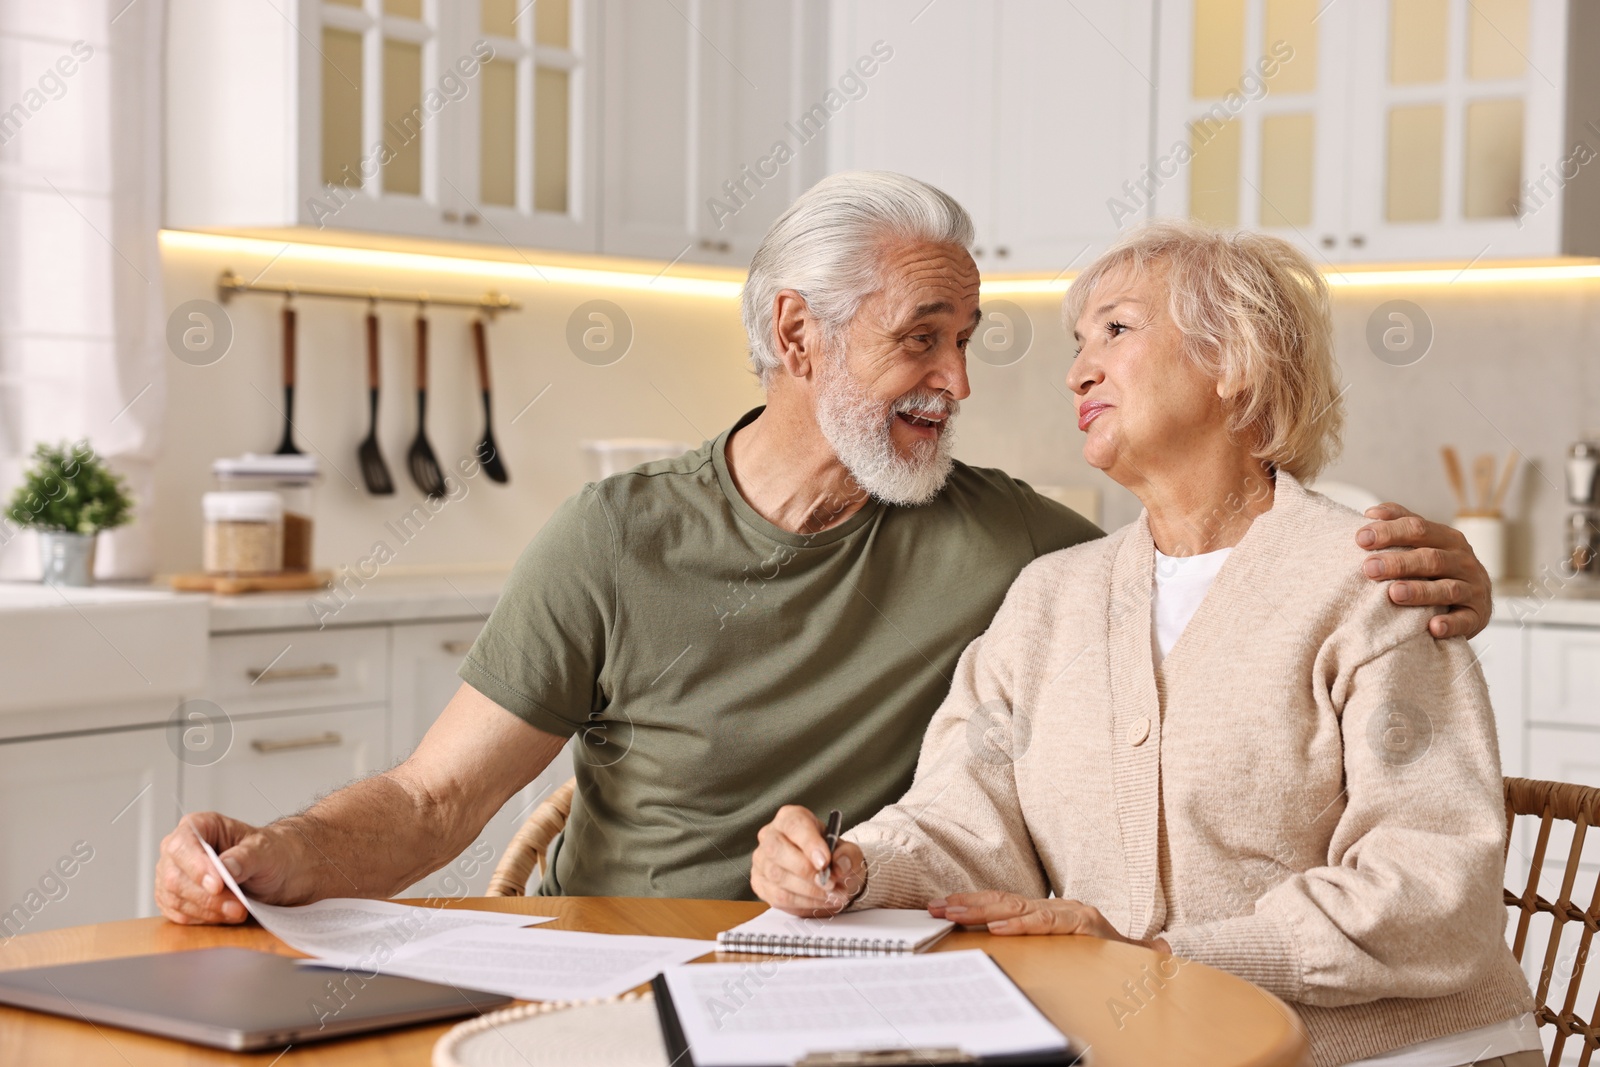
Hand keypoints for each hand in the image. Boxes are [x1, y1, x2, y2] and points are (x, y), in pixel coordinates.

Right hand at [155, 812, 298, 923]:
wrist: (276, 872)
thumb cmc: (269, 853)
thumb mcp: (266, 850)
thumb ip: (246, 856)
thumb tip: (226, 868)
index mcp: (200, 825)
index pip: (183, 845)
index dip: (196, 866)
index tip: (218, 885)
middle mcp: (180, 849)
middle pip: (175, 877)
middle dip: (208, 897)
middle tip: (238, 906)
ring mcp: (173, 874)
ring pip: (175, 899)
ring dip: (208, 910)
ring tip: (238, 911)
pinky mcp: (174, 898)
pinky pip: (177, 914)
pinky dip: (202, 919)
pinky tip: (224, 915)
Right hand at [750, 805, 866, 916]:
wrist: (827, 876)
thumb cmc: (833, 857)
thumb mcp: (848, 851)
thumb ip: (847, 855)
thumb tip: (839, 864)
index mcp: (790, 818)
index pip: (794, 825)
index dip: (809, 843)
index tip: (825, 861)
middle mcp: (770, 835)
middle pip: (776, 850)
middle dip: (805, 870)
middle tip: (829, 883)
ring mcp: (762, 860)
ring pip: (777, 876)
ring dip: (808, 890)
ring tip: (832, 894)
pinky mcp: (760, 883)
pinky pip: (778, 896)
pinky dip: (803, 902)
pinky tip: (820, 901)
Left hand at [929, 891, 1170, 953]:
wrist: (1152, 961)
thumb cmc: (1108, 957)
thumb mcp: (1072, 951)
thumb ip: (1052, 942)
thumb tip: (1039, 937)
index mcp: (1052, 912)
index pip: (1004, 903)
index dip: (972, 903)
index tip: (942, 907)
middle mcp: (1058, 908)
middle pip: (1002, 902)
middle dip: (964, 904)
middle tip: (933, 909)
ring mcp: (1071, 913)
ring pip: (1016, 907)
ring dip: (980, 910)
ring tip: (951, 913)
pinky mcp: (1085, 923)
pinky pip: (1047, 922)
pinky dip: (1021, 922)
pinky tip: (997, 925)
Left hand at [1356, 503, 1491, 638]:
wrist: (1475, 602)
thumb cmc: (1438, 569)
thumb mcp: (1425, 543)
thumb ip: (1401, 523)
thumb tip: (1371, 513)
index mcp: (1448, 539)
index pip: (1418, 529)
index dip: (1390, 532)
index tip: (1360, 538)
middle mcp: (1463, 561)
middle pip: (1431, 558)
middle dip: (1399, 563)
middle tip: (1369, 568)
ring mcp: (1473, 589)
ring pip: (1447, 589)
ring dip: (1420, 591)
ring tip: (1393, 594)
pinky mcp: (1477, 616)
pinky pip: (1465, 620)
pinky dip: (1450, 624)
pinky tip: (1433, 627)